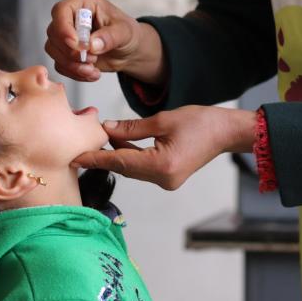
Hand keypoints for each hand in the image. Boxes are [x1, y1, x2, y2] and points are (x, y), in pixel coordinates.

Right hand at [45, 0, 165, 83]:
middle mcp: (71, 16)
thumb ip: (109, 37)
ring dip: (72, 65)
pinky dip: (74, 73)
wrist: (129, 52)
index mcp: (84, 1)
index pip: (61, 10)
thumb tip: (91, 45)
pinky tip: (92, 73)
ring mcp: (66, 34)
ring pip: (53, 50)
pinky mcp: (65, 52)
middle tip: (92, 59)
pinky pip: (59, 64)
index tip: (77, 45)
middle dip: (71, 52)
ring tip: (93, 70)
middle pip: (54, 32)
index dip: (64, 29)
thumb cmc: (128, 34)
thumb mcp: (125, 32)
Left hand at [72, 105, 255, 189]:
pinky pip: (142, 167)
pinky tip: (120, 142)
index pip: (119, 161)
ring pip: (132, 168)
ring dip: (117, 154)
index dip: (95, 158)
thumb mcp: (162, 120)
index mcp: (161, 166)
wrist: (226, 132)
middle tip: (81, 147)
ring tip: (100, 139)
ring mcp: (166, 180)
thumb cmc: (201, 122)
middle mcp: (162, 179)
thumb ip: (131, 128)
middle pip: (124, 168)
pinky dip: (130, 156)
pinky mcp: (168, 176)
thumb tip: (107, 129)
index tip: (75, 158)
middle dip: (103, 156)